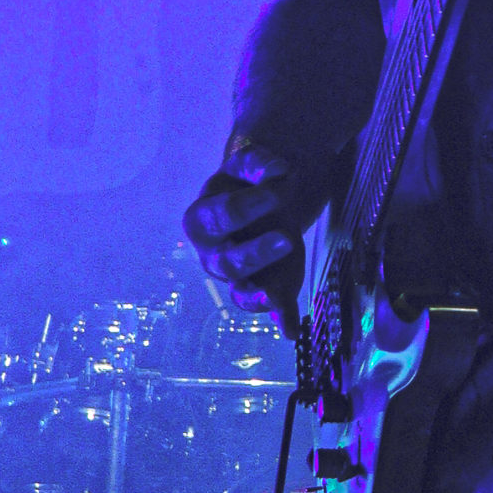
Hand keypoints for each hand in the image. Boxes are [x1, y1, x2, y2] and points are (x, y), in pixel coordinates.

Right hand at [182, 149, 330, 330]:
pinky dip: (281, 318)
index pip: (220, 216)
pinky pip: (269, 307)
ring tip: (276, 297)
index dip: (249, 205)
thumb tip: (280, 171)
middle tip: (285, 239)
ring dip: (260, 296)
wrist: (263, 200)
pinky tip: (290, 328)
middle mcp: (213, 255)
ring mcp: (238, 278)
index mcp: (202, 220)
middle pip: (227, 263)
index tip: (280, 188)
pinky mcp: (265, 288)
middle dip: (256, 253)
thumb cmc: (248, 183)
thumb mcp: (250, 165)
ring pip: (241, 294)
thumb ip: (261, 164)